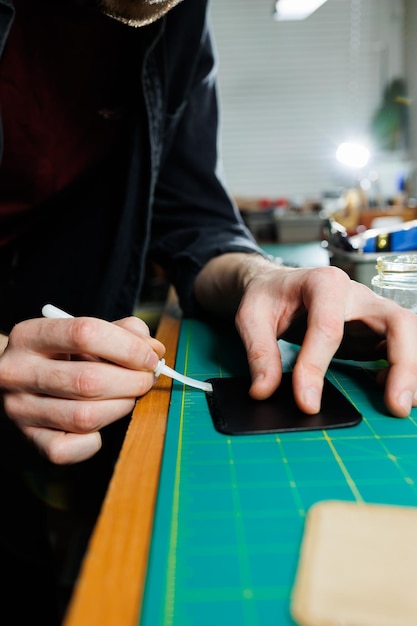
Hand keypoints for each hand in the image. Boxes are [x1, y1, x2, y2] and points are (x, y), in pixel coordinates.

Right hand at [0, 315, 164, 463]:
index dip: (128, 347)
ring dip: (121, 406)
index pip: (85, 334)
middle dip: (132, 381)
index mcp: (30, 336)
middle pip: (88, 380)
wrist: (16, 377)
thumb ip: (123, 333)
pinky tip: (100, 420)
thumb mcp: (85, 332)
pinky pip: (73, 448)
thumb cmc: (62, 353)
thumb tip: (154, 351)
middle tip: (147, 379)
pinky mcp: (30, 439)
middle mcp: (17, 372)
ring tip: (128, 396)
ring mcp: (20, 409)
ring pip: (85, 417)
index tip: (151, 357)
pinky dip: (96, 440)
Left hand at [194, 253, 416, 417]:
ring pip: (409, 332)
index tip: (307, 402)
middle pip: (398, 322)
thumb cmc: (269, 295)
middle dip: (404, 364)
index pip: (328, 327)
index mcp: (324, 282)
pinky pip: (400, 346)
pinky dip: (402, 368)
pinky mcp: (376, 330)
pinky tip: (386, 389)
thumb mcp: (251, 316)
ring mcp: (372, 311)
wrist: (279, 285)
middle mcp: (357, 294)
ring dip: (412, 368)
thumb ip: (259, 352)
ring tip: (400, 404)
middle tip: (395, 405)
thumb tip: (264, 390)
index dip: (317, 367)